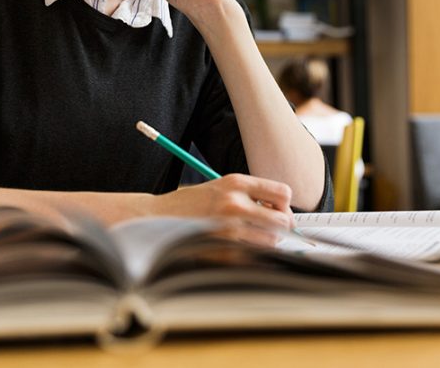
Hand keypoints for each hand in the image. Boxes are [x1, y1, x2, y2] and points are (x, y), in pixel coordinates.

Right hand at [151, 174, 293, 246]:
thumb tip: (279, 209)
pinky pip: (253, 256)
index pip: (282, 192)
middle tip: (270, 229)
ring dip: (266, 242)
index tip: (277, 210)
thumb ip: (248, 194)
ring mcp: (229, 229)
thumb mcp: (219, 186)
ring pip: (271, 241)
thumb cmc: (188, 203)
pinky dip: (251, 255)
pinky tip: (237, 248)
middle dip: (280, 226)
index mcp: (235, 183)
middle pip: (282, 220)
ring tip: (251, 238)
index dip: (284, 204)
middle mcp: (235, 204)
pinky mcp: (222, 250)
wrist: (156, 218)